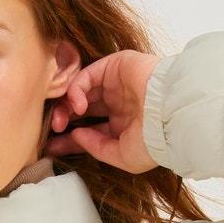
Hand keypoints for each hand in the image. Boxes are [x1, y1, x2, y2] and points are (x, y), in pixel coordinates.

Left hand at [44, 50, 161, 173]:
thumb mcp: (122, 156)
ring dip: (65, 105)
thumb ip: (97, 147)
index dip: (68, 139)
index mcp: (121, 125)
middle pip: (80, 109)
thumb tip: (76, 136)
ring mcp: (115, 84)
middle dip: (63, 119)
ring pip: (80, 90)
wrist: (172, 117)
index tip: (51, 148)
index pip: (88, 129)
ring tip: (61, 122)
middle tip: (53, 131)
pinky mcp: (115, 66)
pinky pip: (86, 75)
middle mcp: (117, 103)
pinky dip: (76, 89)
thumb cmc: (154, 142)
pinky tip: (77, 106)